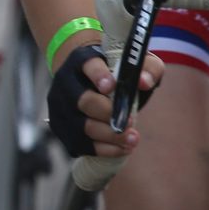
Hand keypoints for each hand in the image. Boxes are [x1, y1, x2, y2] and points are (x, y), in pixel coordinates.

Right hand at [46, 43, 163, 160]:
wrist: (87, 80)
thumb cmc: (117, 73)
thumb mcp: (136, 64)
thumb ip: (148, 69)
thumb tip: (144, 82)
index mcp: (82, 60)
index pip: (89, 65)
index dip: (98, 76)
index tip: (110, 87)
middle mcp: (65, 82)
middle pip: (84, 101)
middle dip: (109, 114)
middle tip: (132, 123)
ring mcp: (60, 106)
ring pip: (82, 126)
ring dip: (110, 136)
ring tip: (133, 140)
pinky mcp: (60, 126)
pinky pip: (80, 143)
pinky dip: (103, 149)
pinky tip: (122, 148)